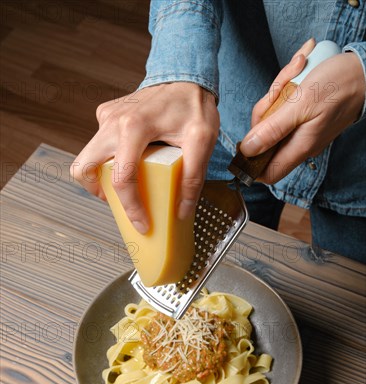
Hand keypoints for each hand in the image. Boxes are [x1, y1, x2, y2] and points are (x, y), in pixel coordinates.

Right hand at [71, 83, 218, 232]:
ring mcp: (106, 117)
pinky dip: (109, 160)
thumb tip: (182, 210)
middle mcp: (112, 121)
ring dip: (100, 177)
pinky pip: (99, 144)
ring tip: (126, 186)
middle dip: (98, 192)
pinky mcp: (106, 114)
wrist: (184, 73)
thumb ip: (193, 176)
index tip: (142, 224)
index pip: (122, 178)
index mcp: (133, 127)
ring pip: (87, 157)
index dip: (131, 208)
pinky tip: (131, 161)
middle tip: (121, 203)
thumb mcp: (202, 140)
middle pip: (85, 167)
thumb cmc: (192, 105)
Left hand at [241, 39, 365, 182]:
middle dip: (265, 110)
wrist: (364, 71)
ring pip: (272, 117)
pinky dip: (287, 87)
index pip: (266, 173)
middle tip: (280, 89)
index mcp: (299, 147)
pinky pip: (284, 106)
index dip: (251, 161)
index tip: (248, 136)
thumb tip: (247, 150)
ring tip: (296, 71)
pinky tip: (299, 70)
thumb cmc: (339, 85)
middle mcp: (299, 143)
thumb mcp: (301, 103)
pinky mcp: (304, 115)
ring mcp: (301, 129)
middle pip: (264, 139)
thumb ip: (273, 129)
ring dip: (278, 91)